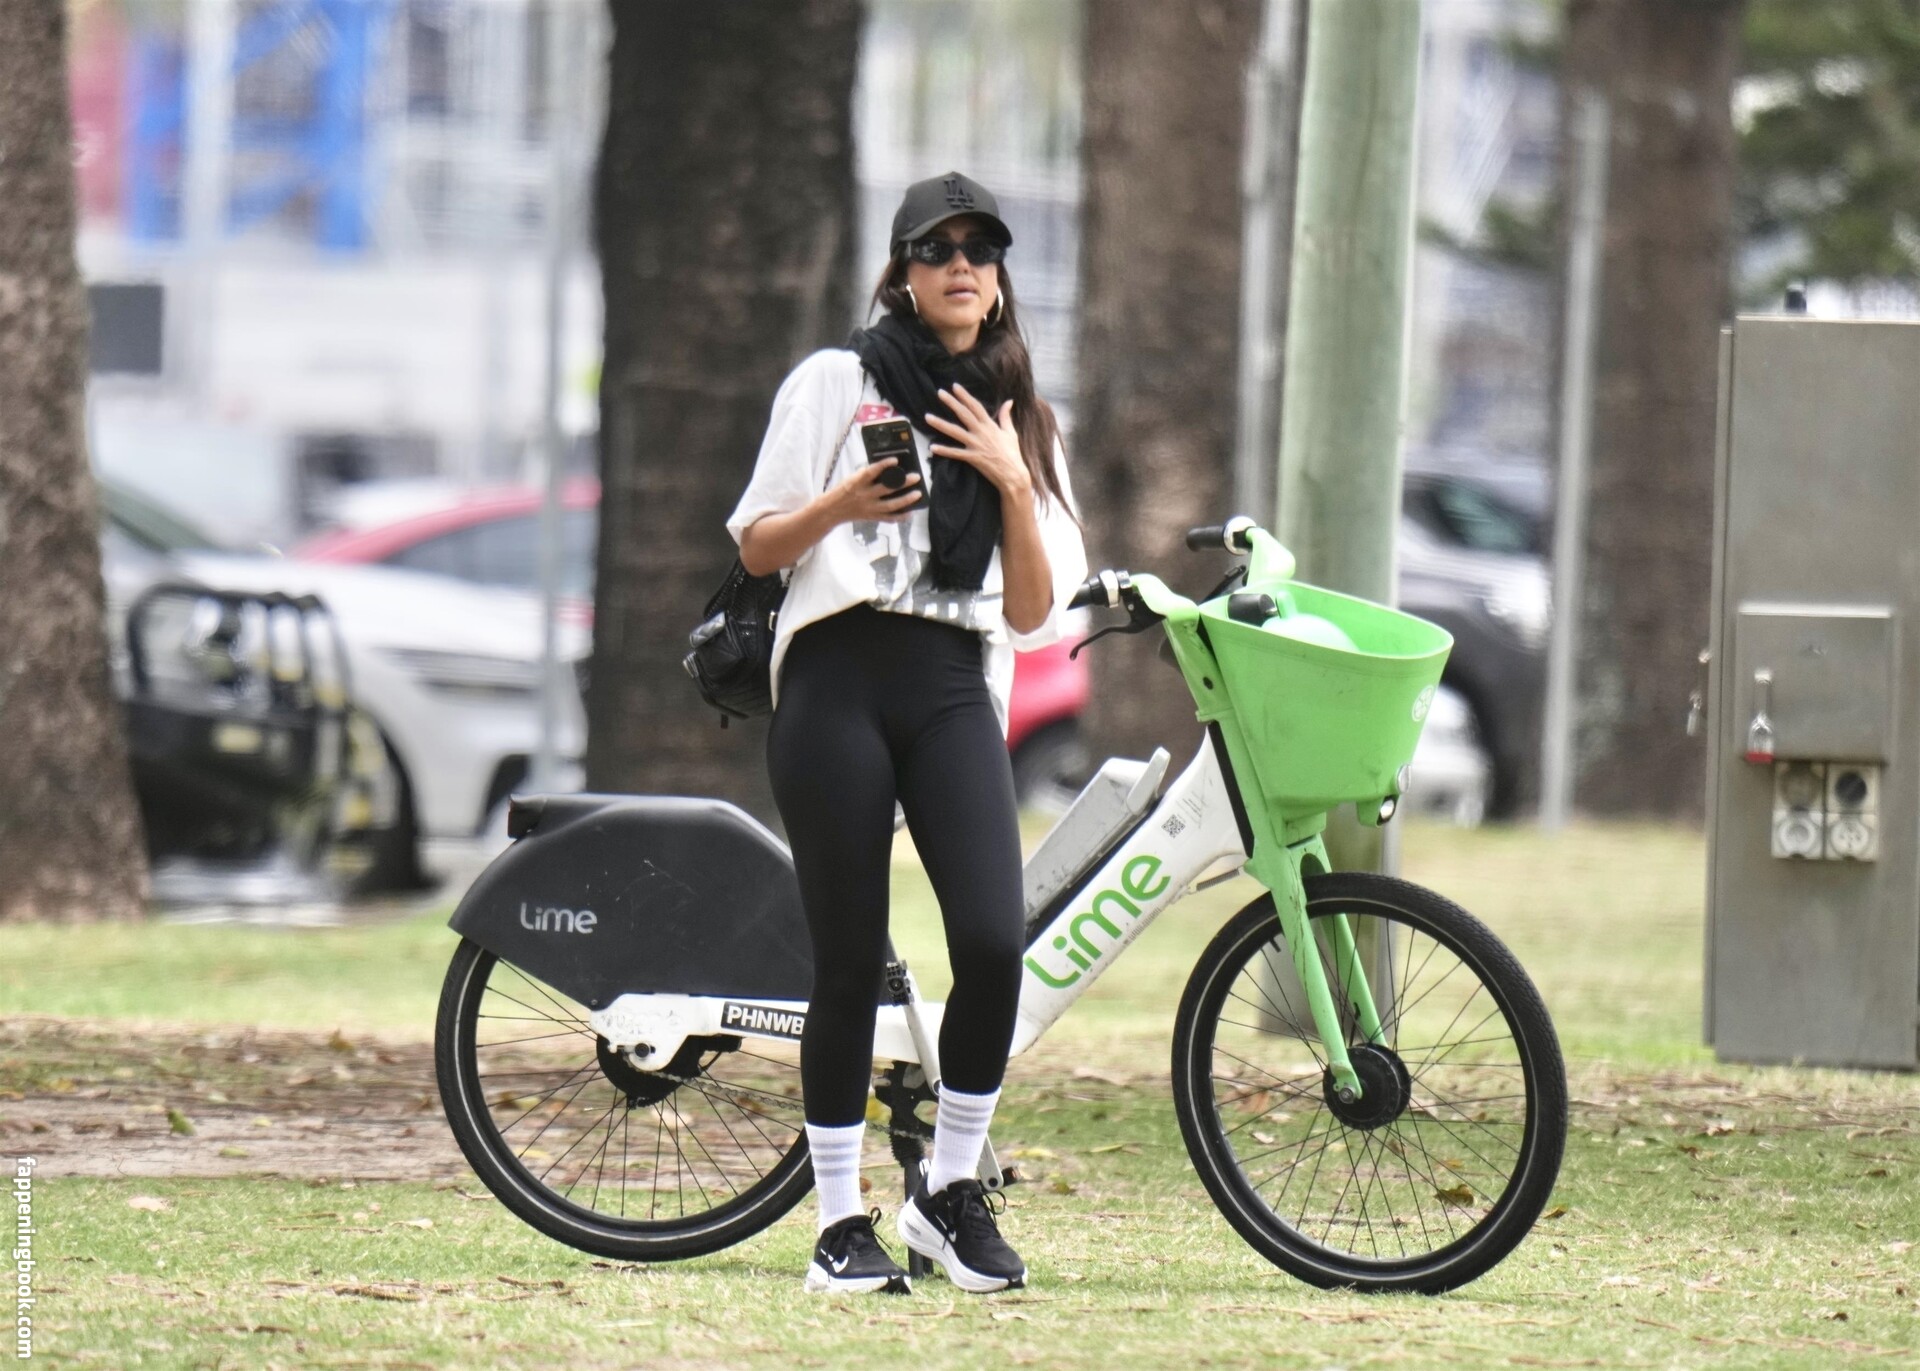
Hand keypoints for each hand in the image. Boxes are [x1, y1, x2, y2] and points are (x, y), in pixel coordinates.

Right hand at [829, 459, 922, 523]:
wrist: (832, 510)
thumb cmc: (843, 491)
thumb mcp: (851, 479)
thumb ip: (866, 475)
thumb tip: (885, 468)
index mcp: (857, 483)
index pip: (871, 472)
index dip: (883, 465)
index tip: (895, 460)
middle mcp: (864, 496)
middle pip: (886, 489)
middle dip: (903, 483)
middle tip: (916, 477)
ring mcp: (869, 508)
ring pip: (890, 505)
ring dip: (906, 500)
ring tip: (918, 494)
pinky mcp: (872, 517)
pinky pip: (889, 518)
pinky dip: (900, 517)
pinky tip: (910, 512)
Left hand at [925, 385, 1031, 499]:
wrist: (1013, 474)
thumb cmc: (1013, 454)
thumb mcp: (1011, 432)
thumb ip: (1006, 416)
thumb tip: (1009, 401)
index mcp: (989, 425)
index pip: (975, 406)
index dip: (965, 395)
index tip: (955, 386)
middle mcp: (981, 432)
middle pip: (963, 414)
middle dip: (951, 402)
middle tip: (939, 392)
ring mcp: (975, 445)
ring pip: (955, 432)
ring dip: (940, 424)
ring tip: (927, 417)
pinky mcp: (972, 458)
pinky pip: (955, 453)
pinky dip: (944, 450)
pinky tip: (932, 447)